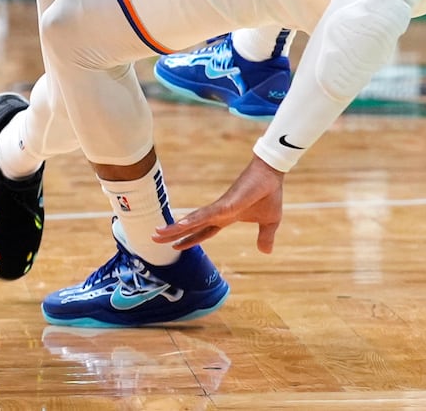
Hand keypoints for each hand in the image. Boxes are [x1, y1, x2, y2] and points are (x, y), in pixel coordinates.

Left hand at [151, 156, 284, 253]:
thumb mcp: (269, 222)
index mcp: (226, 217)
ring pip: (193, 221)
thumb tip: (266, 251)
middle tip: (153, 238)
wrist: (272, 174)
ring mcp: (220, 208)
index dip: (189, 239)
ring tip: (158, 234)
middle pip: (192, 226)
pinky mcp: (226, 204)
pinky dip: (193, 220)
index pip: (203, 231)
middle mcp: (219, 213)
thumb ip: (265, 237)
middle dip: (174, 234)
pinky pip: (207, 215)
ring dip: (175, 228)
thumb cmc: (269, 194)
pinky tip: (181, 225)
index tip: (175, 245)